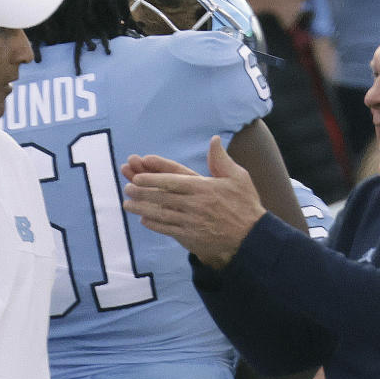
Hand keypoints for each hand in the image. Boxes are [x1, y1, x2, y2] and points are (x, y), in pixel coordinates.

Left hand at [122, 136, 265, 268]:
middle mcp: (195, 205)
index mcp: (204, 188)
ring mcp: (193, 222)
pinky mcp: (193, 237)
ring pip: (162, 214)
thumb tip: (214, 140)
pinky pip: (169, 230)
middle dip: (142, 192)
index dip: (152, 178)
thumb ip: (222, 160)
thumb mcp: (238, 177)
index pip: (172, 181)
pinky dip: (155, 225)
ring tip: (128, 204)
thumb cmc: (246, 205)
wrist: (253, 238)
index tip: (137, 175)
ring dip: (143, 208)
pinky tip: (144, 220)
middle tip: (127, 188)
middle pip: (162, 197)